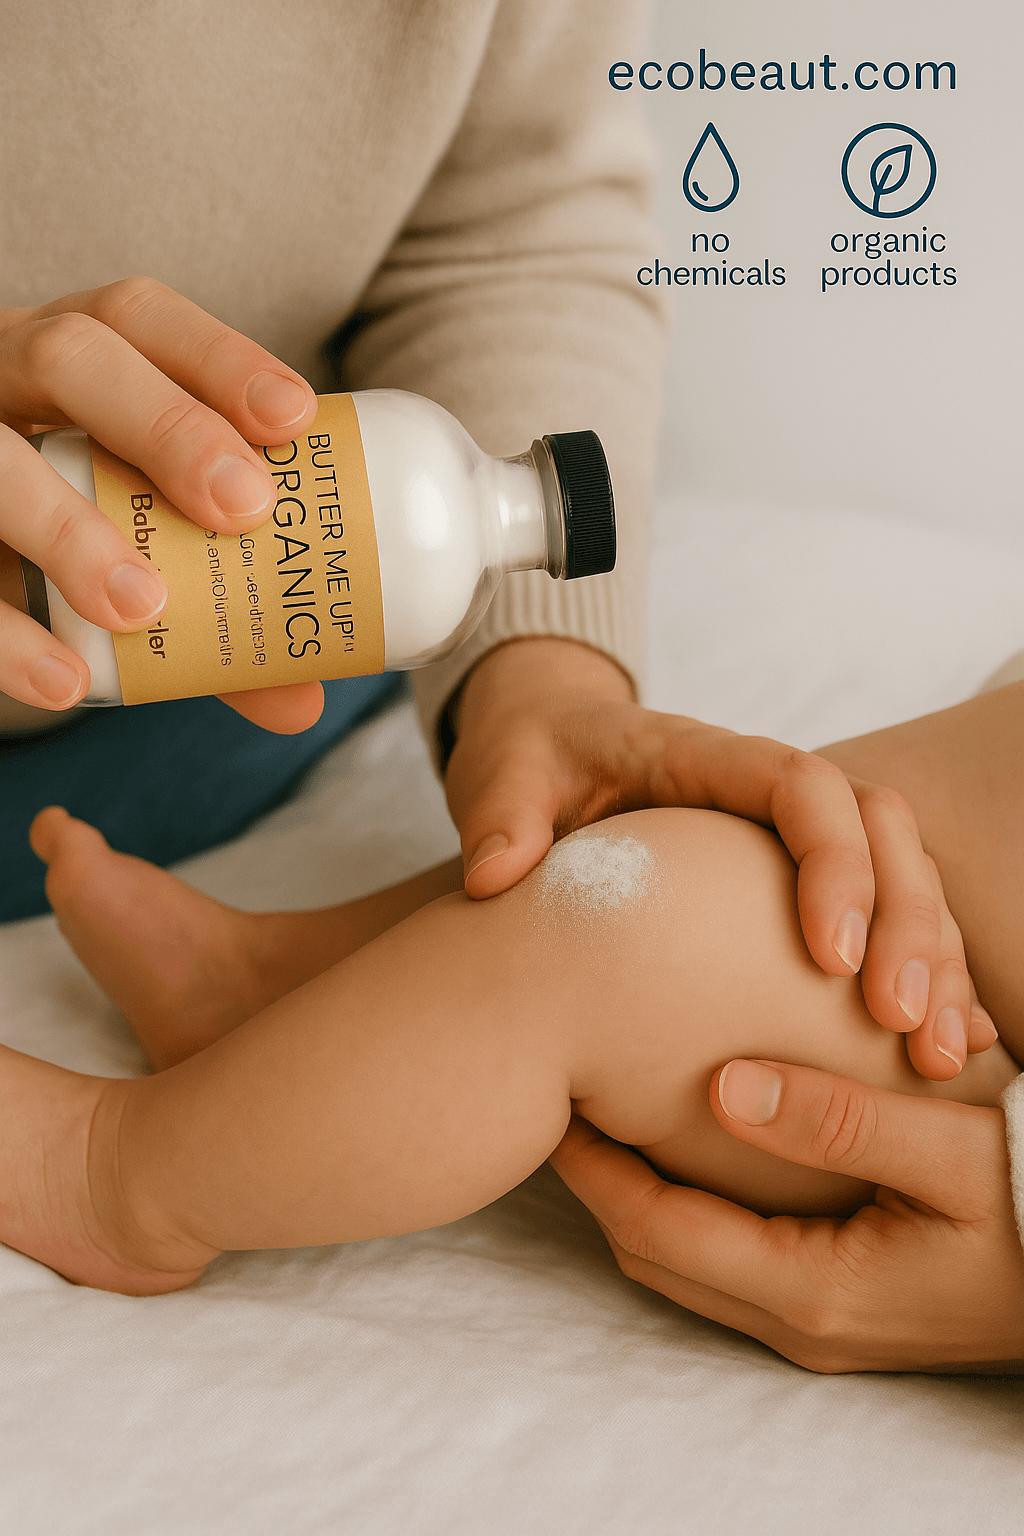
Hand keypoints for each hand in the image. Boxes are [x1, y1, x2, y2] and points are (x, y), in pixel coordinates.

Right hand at [0, 276, 322, 733]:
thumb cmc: (63, 536)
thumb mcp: (131, 546)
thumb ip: (214, 605)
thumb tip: (304, 697)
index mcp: (70, 365)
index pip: (138, 320)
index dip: (217, 357)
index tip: (292, 417)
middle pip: (70, 356)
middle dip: (165, 425)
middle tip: (242, 507)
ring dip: (69, 529)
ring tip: (140, 608)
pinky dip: (6, 634)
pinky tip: (67, 682)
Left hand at [446, 637, 994, 1078]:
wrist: (546, 749)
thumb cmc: (532, 758)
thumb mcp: (506, 771)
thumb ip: (503, 812)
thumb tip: (499, 873)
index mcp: (707, 756)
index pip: (801, 786)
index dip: (833, 860)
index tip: (828, 956)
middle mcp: (767, 793)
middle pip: (879, 832)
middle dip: (905, 922)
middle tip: (895, 1021)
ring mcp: (792, 839)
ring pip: (901, 877)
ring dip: (929, 960)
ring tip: (930, 1055)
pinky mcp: (800, 883)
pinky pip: (882, 919)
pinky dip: (918, 976)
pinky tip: (936, 1048)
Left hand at [550, 1065, 1023, 1373]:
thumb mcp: (947, 1150)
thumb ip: (835, 1118)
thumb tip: (718, 1084)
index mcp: (812, 1289)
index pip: (654, 1228)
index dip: (592, 1167)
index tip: (551, 1099)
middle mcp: (800, 1324)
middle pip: (654, 1254)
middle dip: (600, 1184)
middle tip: (566, 1098)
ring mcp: (819, 1329)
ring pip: (686, 1265)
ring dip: (640, 1198)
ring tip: (611, 1115)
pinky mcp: (839, 1312)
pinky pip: (729, 1265)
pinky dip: (688, 1211)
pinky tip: (692, 1150)